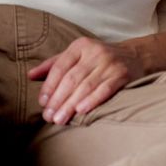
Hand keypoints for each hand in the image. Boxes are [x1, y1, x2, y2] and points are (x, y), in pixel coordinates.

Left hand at [28, 37, 144, 124]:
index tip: (42, 102)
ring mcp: (110, 63)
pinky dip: (92, 101)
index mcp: (80, 46)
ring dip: (71, 105)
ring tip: (60, 119)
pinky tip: (81, 111)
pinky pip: (105, 89)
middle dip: (58, 99)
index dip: (50, 86)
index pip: (60, 67)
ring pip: (86, 86)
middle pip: (72, 79)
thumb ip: (53, 65)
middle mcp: (95, 52)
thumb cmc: (98, 59)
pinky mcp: (122, 75)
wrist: (134, 56)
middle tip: (49, 116)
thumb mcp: (76, 56)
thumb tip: (30, 76)